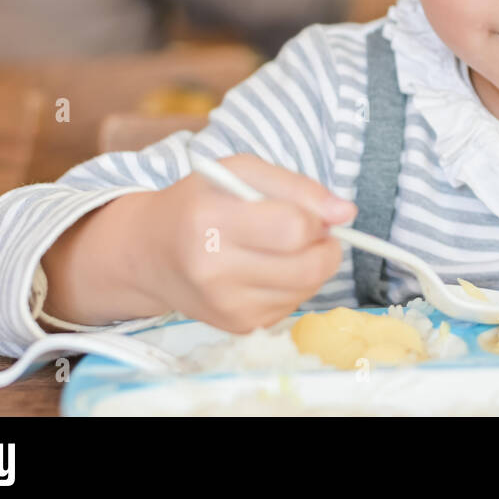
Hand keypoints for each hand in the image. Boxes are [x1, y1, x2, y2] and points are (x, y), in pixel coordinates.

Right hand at [134, 154, 356, 331]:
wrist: (151, 253)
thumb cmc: (200, 202)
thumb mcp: (241, 172)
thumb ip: (298, 186)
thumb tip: (347, 212)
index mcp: (210, 220)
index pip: (294, 228)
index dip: (316, 218)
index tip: (308, 212)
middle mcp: (213, 269)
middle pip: (309, 266)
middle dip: (325, 245)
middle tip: (310, 231)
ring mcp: (225, 305)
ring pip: (307, 288)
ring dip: (312, 265)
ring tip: (283, 248)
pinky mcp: (237, 326)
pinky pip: (293, 305)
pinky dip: (294, 285)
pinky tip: (268, 270)